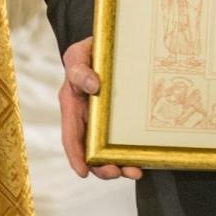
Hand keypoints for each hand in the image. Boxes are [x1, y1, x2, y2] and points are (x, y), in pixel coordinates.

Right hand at [60, 37, 142, 180]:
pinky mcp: (120, 118)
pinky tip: (143, 157)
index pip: (71, 136)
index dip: (76, 156)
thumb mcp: (78, 54)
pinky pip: (124, 138)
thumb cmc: (89, 49)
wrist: (109, 43)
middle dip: (102, 167)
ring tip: (135, 171)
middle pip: (90, 151)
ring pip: (109, 150)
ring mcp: (104, 120)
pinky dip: (131, 150)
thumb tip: (92, 85)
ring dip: (120, 164)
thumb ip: (79, 69)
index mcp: (73, 106)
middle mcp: (86, 118)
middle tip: (118, 172)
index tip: (84, 172)